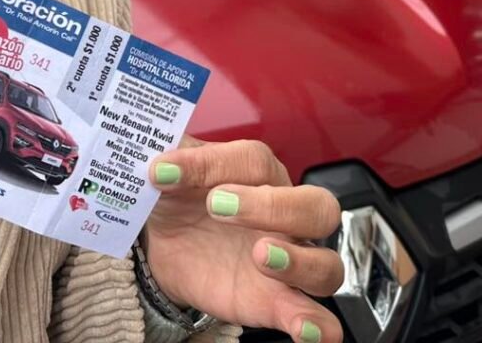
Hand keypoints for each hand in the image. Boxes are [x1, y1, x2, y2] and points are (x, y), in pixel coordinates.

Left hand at [144, 138, 343, 342]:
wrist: (166, 240)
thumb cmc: (179, 194)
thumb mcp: (169, 170)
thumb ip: (170, 160)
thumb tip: (160, 162)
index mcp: (257, 172)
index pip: (253, 160)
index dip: (211, 163)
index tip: (164, 172)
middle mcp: (283, 215)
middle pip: (315, 206)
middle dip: (272, 206)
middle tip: (217, 206)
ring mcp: (287, 260)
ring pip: (326, 264)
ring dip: (299, 262)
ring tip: (259, 256)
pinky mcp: (277, 303)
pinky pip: (317, 318)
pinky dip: (316, 325)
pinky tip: (303, 329)